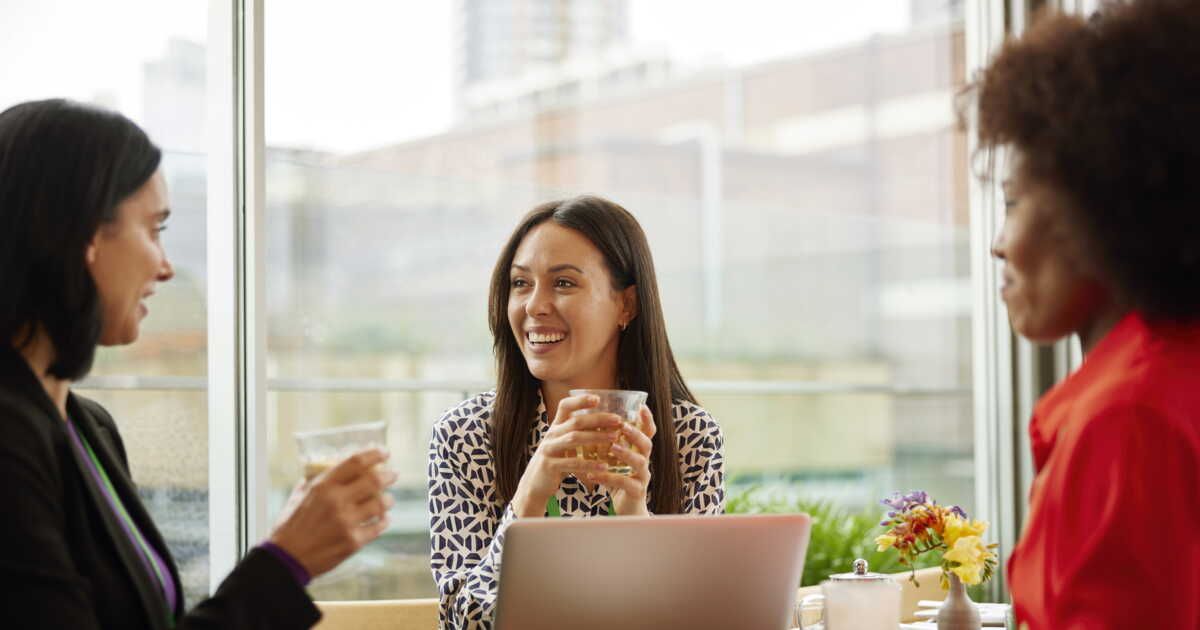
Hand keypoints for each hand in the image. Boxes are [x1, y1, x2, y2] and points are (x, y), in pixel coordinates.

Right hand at [267, 448, 396, 576]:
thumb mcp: (299, 495)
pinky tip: (382, 519)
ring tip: (387, 500)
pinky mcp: (353, 542)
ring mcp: (346, 522)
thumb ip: (317, 481)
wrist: (287, 559)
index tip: (384, 453)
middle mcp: (337, 501)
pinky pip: (378, 527)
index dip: (374, 455)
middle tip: (393, 475)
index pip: (356, 463)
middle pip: (374, 480)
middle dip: (388, 476)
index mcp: (323, 486)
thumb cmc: (290, 526)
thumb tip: (332, 467)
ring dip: (387, 500)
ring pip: (380, 504)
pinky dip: (383, 521)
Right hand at [512, 394, 622, 517]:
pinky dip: (589, 464)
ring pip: (574, 438)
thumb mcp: (562, 443)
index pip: (565, 406)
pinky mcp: (550, 466)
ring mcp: (549, 449)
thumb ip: (576, 433)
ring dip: (596, 437)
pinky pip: (573, 463)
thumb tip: (603, 423)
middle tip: (617, 420)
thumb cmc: (555, 461)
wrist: (534, 484)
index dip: (580, 400)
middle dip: (598, 419)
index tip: (598, 398)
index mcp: (555, 426)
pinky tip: (604, 466)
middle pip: (575, 421)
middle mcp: (551, 434)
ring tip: (614, 437)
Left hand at [592, 404, 653, 515]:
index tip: (641, 406)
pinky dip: (608, 477)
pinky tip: (593, 475)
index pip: (647, 433)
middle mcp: (644, 462)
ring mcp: (642, 478)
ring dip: (626, 453)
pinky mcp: (636, 492)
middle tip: (623, 426)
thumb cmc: (618, 482)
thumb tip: (590, 425)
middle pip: (647, 444)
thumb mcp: (614, 461)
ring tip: (612, 447)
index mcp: (639, 452)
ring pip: (640, 462)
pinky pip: (625, 483)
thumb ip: (608, 445)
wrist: (625, 511)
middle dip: (635, 433)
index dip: (647, 420)